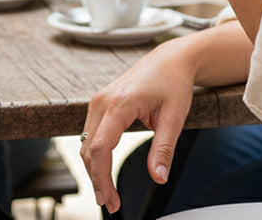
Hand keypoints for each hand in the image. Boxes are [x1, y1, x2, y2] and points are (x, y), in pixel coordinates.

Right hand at [79, 40, 195, 211]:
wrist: (171, 59)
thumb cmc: (174, 82)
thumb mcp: (174, 117)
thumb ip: (163, 149)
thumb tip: (159, 178)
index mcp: (121, 102)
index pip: (101, 148)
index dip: (102, 179)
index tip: (110, 200)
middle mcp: (104, 99)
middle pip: (89, 149)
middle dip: (97, 179)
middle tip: (111, 203)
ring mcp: (99, 99)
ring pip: (86, 143)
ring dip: (94, 168)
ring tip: (108, 191)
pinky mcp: (101, 101)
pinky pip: (90, 133)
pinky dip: (95, 154)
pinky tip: (104, 169)